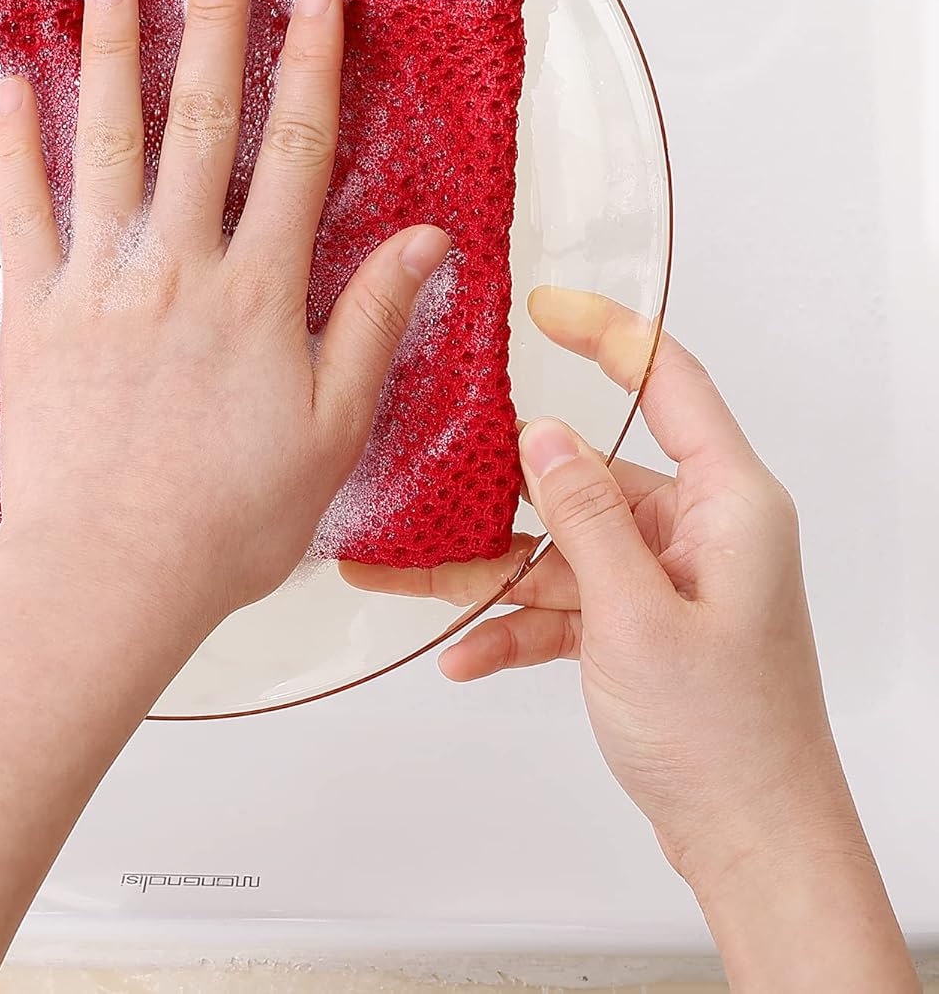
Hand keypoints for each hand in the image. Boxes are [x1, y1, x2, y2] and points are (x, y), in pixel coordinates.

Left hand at [0, 0, 449, 630]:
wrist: (108, 576)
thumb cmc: (227, 518)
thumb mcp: (331, 432)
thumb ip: (372, 325)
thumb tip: (426, 240)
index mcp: (258, 292)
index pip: (295, 151)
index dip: (310, 63)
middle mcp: (178, 265)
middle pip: (201, 120)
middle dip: (214, 19)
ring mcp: (98, 282)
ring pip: (106, 145)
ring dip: (111, 52)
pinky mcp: (34, 313)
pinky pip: (22, 215)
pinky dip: (12, 149)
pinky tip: (8, 87)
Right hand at [345, 287, 915, 989]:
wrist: (752, 845)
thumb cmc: (725, 738)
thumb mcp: (635, 616)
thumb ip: (586, 515)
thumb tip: (543, 432)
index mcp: (728, 504)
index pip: (670, 381)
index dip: (608, 333)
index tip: (545, 306)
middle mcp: (699, 531)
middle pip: (585, 477)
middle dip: (498, 490)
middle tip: (425, 475)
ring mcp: (667, 579)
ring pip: (559, 547)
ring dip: (486, 571)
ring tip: (400, 574)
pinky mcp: (641, 624)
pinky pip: (563, 604)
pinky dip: (514, 626)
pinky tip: (463, 656)